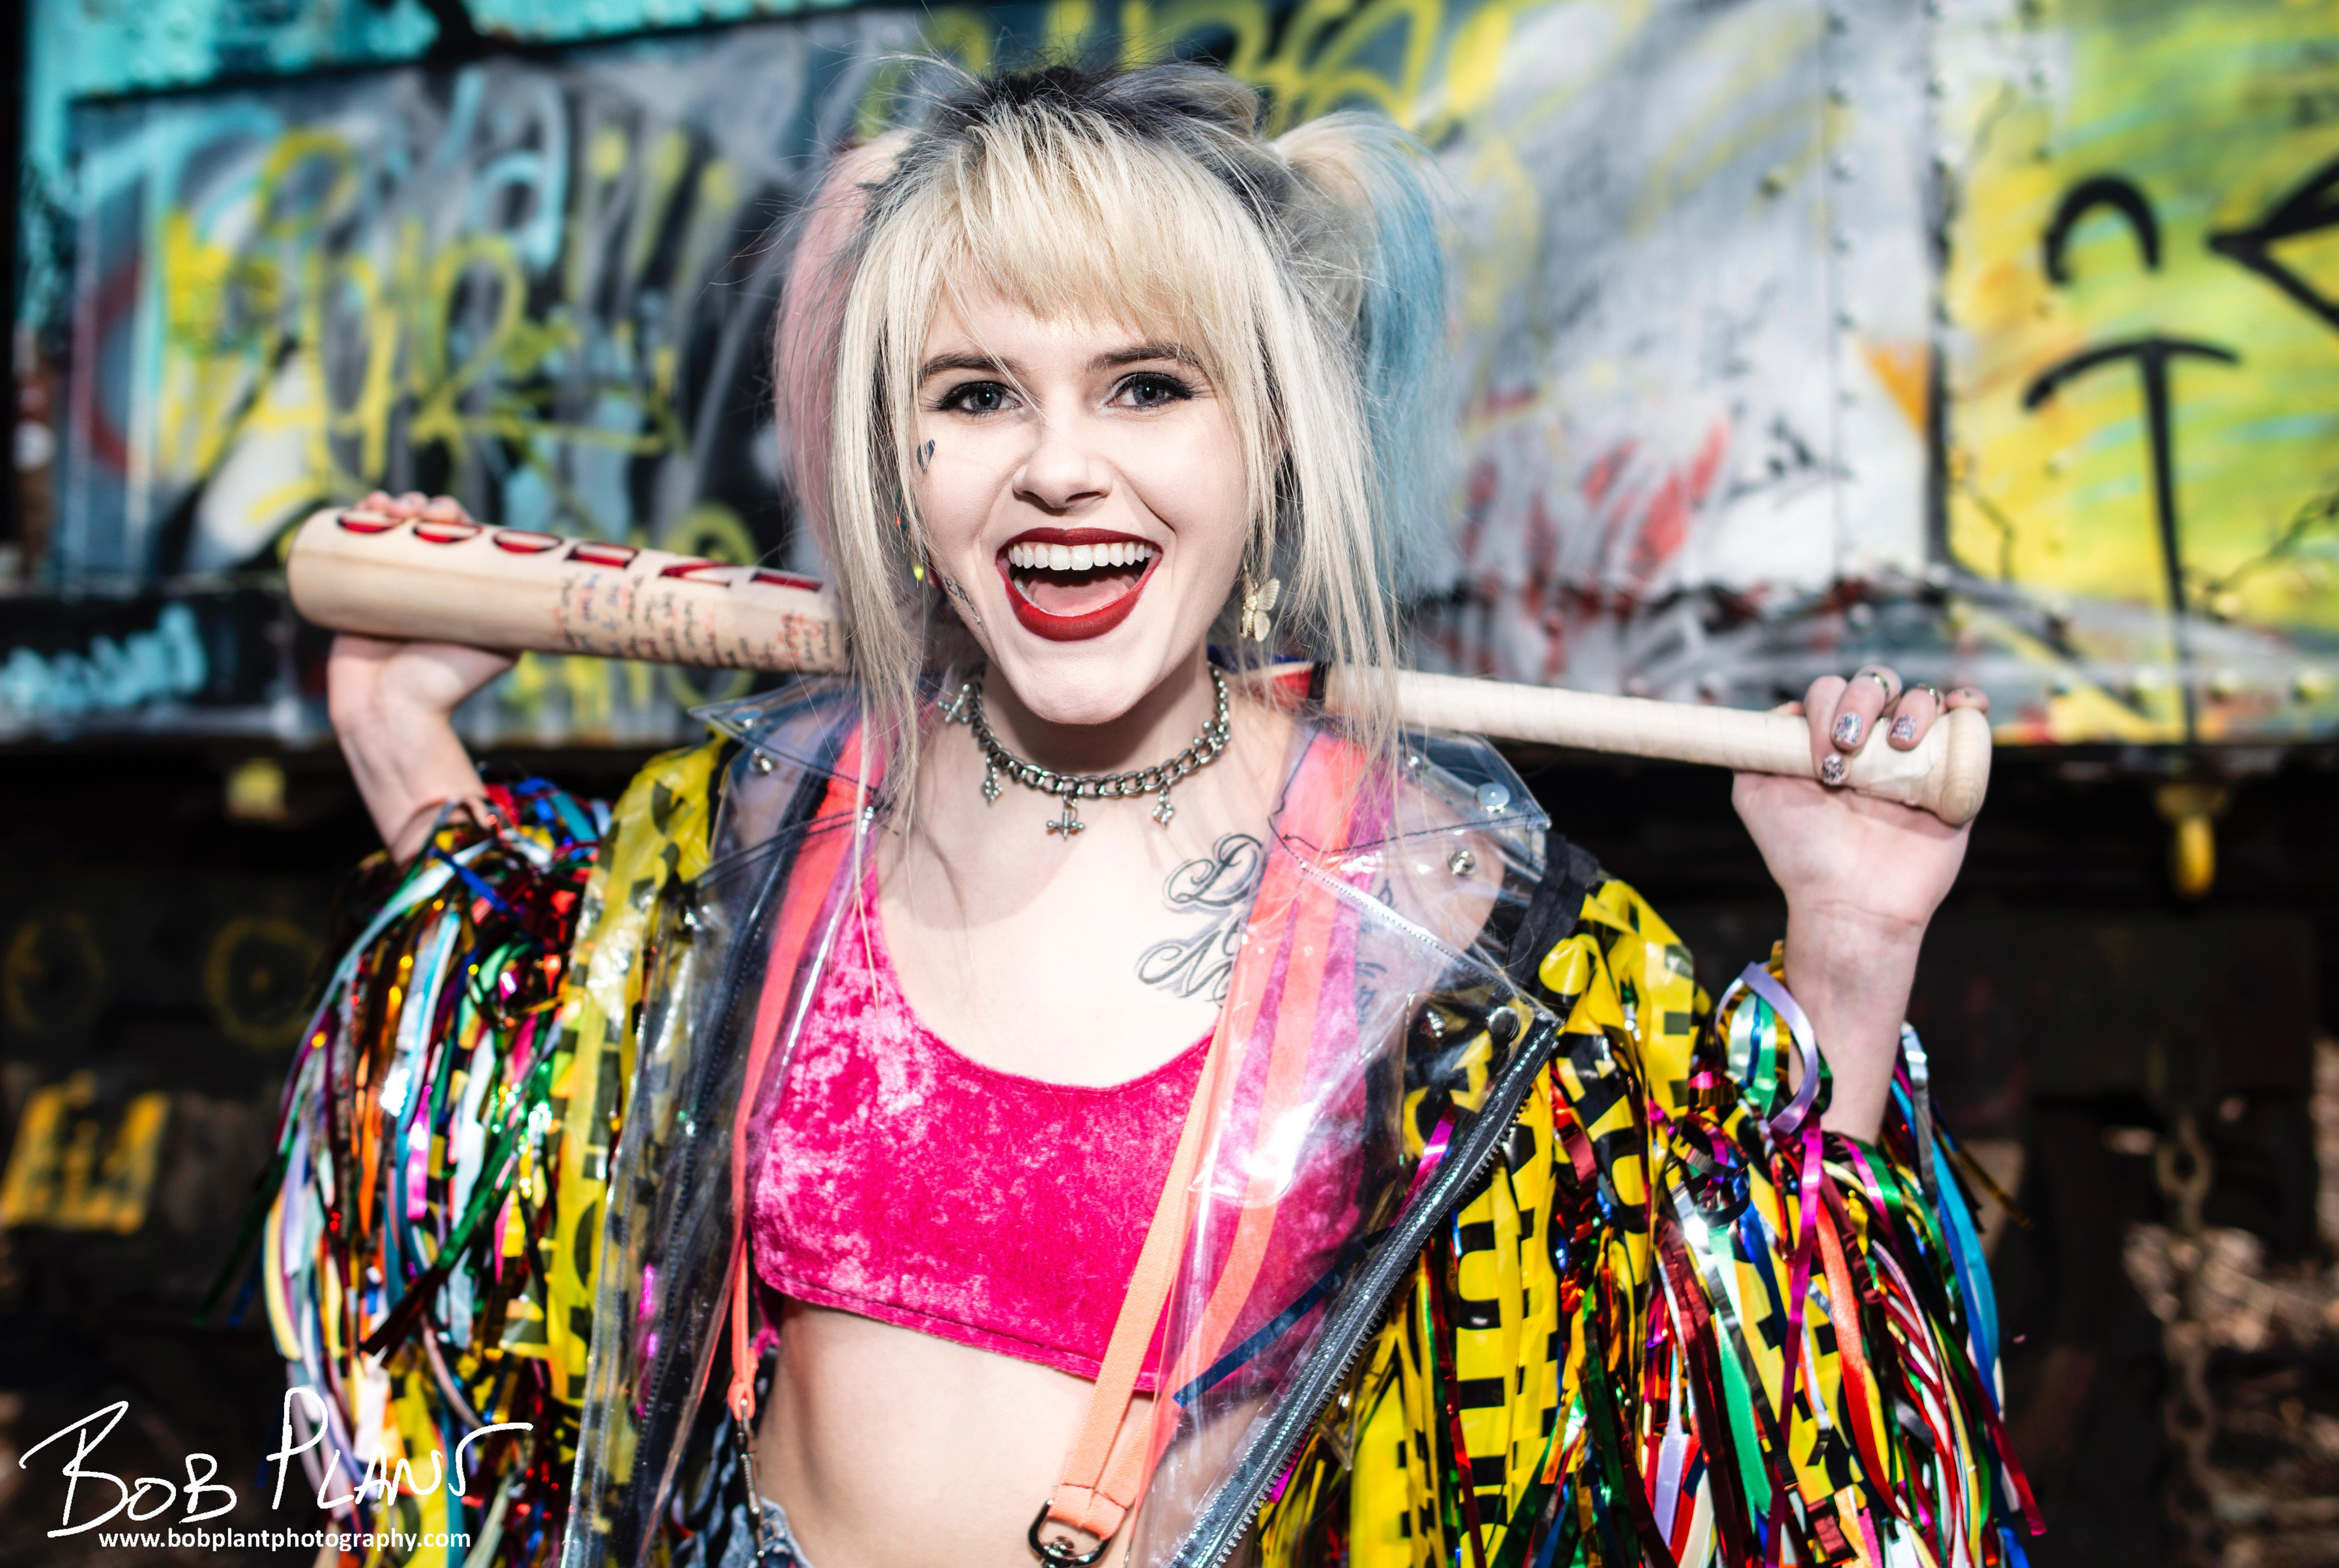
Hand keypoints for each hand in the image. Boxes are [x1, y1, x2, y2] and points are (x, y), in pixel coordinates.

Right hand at [327, 494, 516, 861]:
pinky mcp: (356, 592)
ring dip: (390, 506)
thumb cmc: (449, 686)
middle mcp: (430, 583)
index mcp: (464, 588)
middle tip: (417, 510)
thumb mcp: (501, 649)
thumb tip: (551, 590)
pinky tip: (362, 508)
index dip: (455, 516)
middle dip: (420, 507)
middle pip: (425, 528)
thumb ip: (520, 619)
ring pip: (391, 531)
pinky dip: (358, 520)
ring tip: (385, 507)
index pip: (462, 537)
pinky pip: (358, 547)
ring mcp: (392, 585)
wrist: (391, 713)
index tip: (448, 515)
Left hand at [1730, 669, 1991, 1141]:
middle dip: (1862, 710)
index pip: (1826, 691)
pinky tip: (1953, 720)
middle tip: (1847, 761)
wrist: (1855, 914)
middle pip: (1874, 687)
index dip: (1828, 704)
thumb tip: (1734, 725)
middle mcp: (1869, 744)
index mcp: (1823, 743)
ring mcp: (1914, 759)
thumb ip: (1749, 758)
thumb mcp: (1758, 803)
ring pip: (1921, 699)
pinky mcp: (1955, 777)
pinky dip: (1966, 708)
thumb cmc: (1801, 866)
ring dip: (1909, 715)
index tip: (1822, 753)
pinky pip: (1970, 717)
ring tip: (1889, 763)